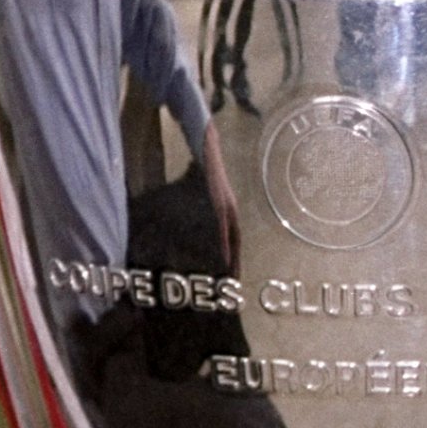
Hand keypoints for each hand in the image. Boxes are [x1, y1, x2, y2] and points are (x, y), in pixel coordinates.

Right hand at [199, 127, 241, 276]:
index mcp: (227, 207)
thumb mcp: (203, 186)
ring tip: (230, 274)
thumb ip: (199, 197)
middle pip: (237, 240)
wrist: (206, 147)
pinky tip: (224, 255)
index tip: (232, 271)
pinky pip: (224, 227)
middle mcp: (231, 208)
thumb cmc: (204, 165)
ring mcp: (227, 205)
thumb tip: (189, 207)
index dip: (233, 253)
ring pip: (233, 236)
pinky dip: (224, 243)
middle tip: (234, 280)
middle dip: (236, 260)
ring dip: (232, 256)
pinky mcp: (221, 201)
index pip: (233, 235)